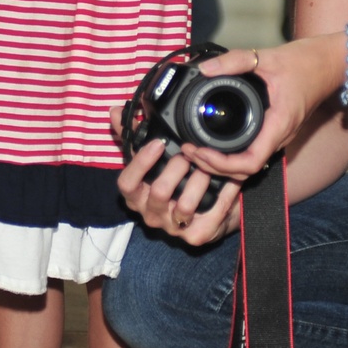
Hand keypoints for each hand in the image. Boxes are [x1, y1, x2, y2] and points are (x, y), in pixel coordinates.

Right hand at [112, 108, 243, 245]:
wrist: (207, 210)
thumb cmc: (177, 180)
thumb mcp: (155, 159)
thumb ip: (135, 135)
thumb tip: (116, 111)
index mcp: (137, 196)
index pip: (127, 183)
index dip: (140, 162)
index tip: (158, 142)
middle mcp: (151, 214)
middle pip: (158, 192)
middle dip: (177, 168)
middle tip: (190, 154)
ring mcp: (173, 227)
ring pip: (185, 205)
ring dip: (200, 181)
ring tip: (209, 168)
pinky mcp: (196, 236)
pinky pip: (212, 214)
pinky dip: (224, 194)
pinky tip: (231, 181)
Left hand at [178, 40, 343, 183]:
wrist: (332, 63)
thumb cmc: (307, 62)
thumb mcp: (267, 57)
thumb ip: (235, 61)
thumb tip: (206, 69)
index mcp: (279, 124)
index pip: (250, 163)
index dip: (221, 165)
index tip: (200, 151)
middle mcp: (280, 136)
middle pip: (245, 171)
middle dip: (214, 167)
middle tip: (189, 151)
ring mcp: (279, 135)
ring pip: (248, 165)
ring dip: (221, 164)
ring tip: (197, 150)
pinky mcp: (276, 130)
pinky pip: (253, 152)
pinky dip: (232, 155)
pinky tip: (215, 143)